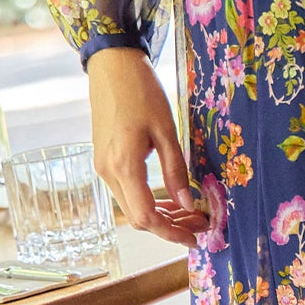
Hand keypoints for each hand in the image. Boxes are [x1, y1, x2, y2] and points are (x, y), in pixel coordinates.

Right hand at [87, 46, 204, 245]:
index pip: (146, 217)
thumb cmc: (141, 92)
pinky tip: (171, 198)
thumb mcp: (166, 131)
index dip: (171, 232)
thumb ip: (176, 170)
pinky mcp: (104, 161)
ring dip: (161, 215)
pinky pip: (127, 192)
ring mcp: (103, 168)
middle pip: (138, 217)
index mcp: (123, 165)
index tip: (195, 237)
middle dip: (171, 226)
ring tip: (192, 213)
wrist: (111, 67)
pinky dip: (150, 200)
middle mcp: (108, 173)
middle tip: (201, 224)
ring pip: (132, 207)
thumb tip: (188, 204)